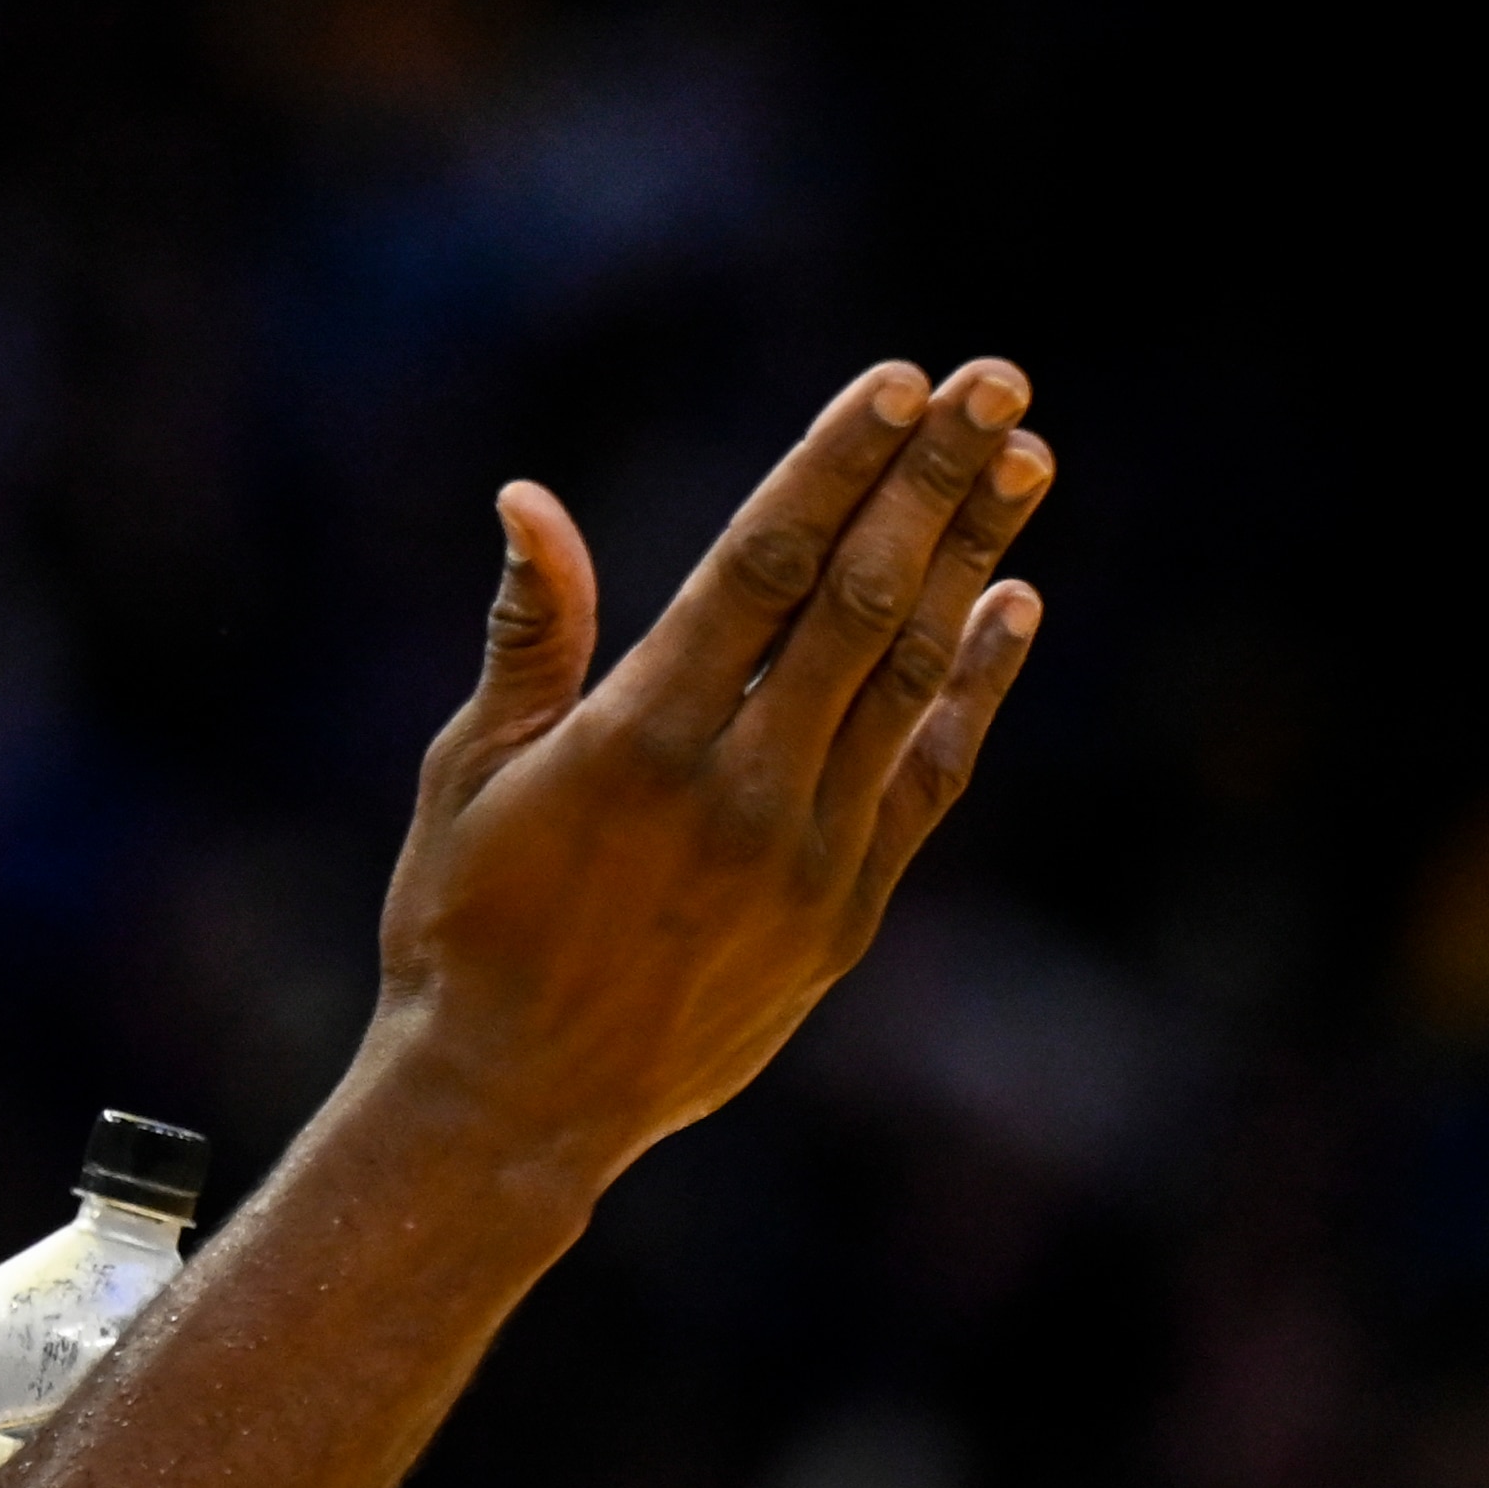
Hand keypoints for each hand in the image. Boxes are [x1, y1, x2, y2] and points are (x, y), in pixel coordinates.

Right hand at [373, 358, 1052, 1183]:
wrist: (515, 1105)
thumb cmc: (464, 925)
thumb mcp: (467, 773)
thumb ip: (530, 636)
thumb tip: (529, 499)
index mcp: (636, 736)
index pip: (763, 566)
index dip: (837, 465)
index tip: (899, 382)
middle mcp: (738, 785)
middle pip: (861, 600)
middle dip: (932, 481)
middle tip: (998, 384)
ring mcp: (807, 853)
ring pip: (910, 674)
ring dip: (969, 555)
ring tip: (1024, 459)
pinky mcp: (844, 912)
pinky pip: (929, 776)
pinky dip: (976, 686)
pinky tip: (1013, 602)